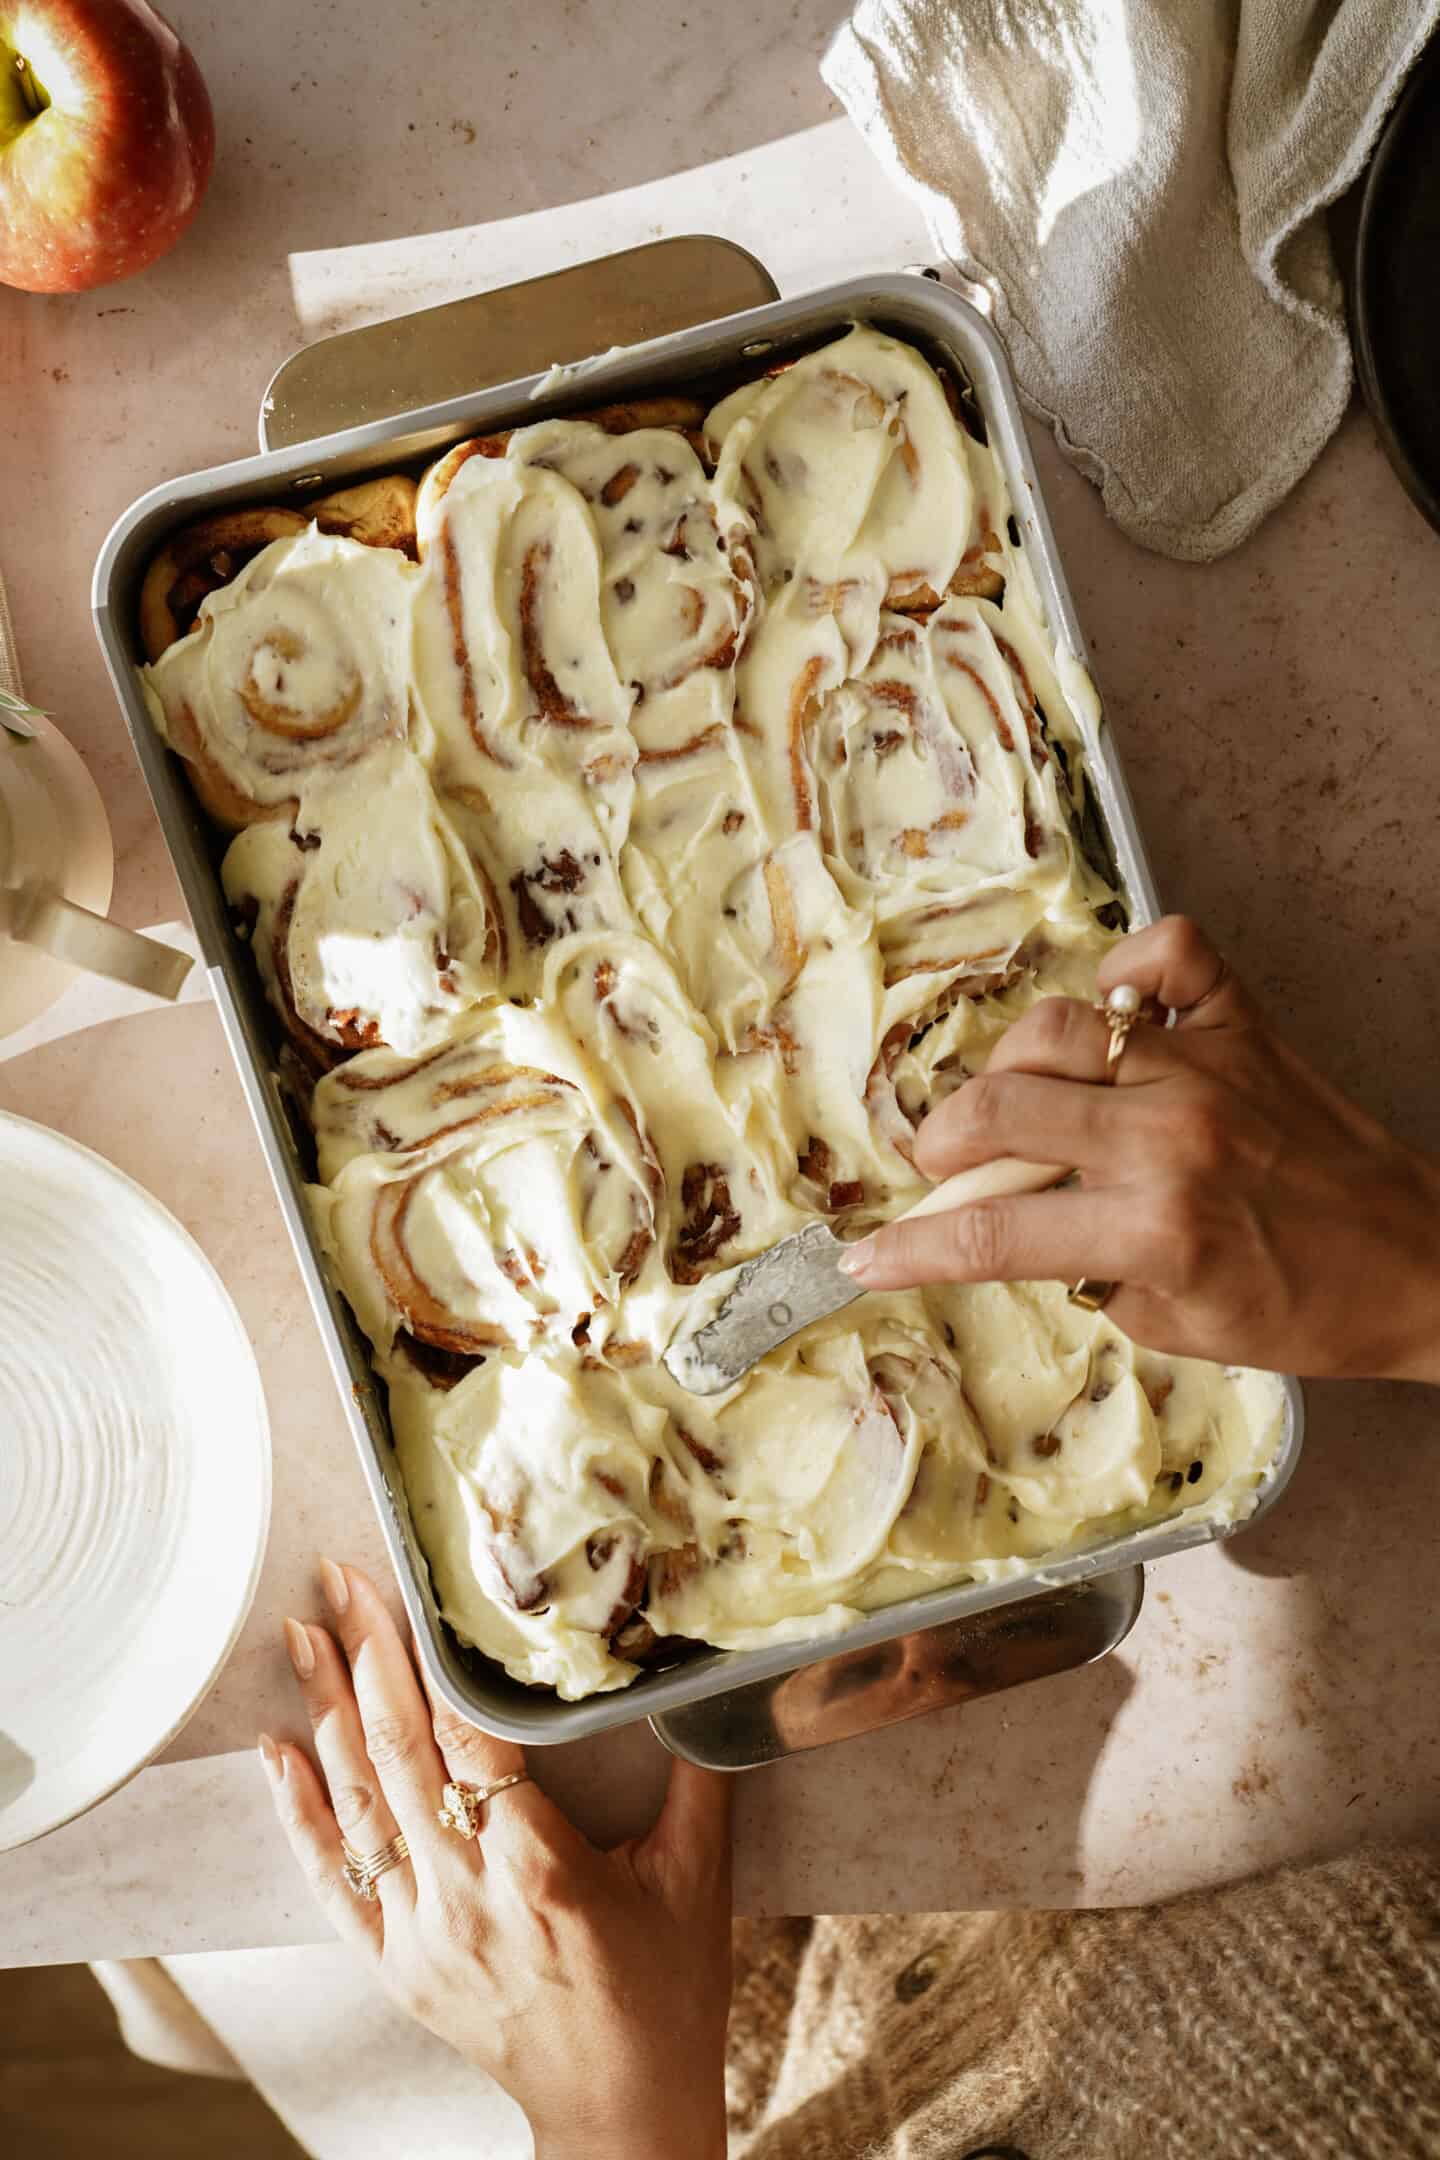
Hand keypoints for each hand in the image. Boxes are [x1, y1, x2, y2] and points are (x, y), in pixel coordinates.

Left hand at [259, 1562, 731, 2159]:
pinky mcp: (395, 1966)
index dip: (433, 1661)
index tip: (411, 1591)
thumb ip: (693, 1768)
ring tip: (301, 1632)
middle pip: (400, 1752)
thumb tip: (697, 1673)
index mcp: (541, 1868)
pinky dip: (300, 1812)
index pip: (470, 1738)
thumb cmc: (666, 1990)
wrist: (622, 2108)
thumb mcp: (696, 1873)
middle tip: (338, 1577)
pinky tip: (278, 1751)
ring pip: (358, 1803)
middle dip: (364, 1654)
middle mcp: (467, 1897)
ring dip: (324, 1709)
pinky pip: (333, 1880)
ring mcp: (421, 1934)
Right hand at [842, 917, 1439, 1382]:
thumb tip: (1017, 1228)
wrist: (1420, 1265)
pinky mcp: (1244, 1023)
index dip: (913, 1251)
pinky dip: (1126, 973)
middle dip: (944, 1145)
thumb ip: (1088, 1276)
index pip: (994, 1233)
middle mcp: (1171, 1135)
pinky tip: (1115, 1018)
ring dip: (1010, 1068)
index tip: (867, 1255)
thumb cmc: (1306, 1310)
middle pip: (1000, 1111)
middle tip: (944, 1166)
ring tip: (1013, 1100)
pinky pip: (1165, 955)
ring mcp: (1206, 1066)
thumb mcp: (1179, 1328)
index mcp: (1155, 1228)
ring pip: (1057, 1029)